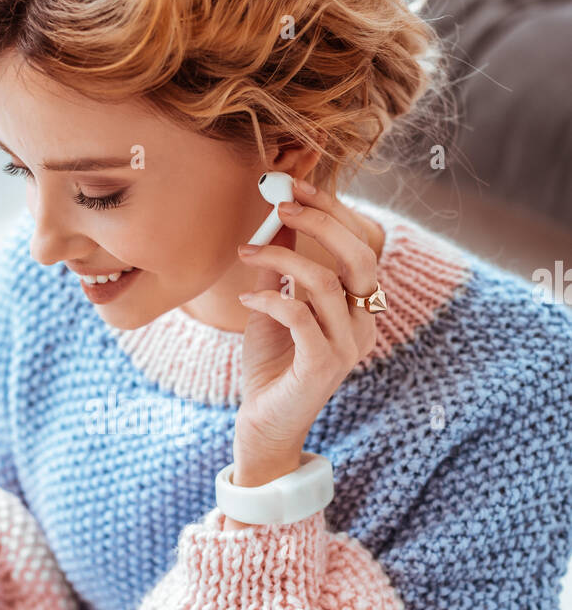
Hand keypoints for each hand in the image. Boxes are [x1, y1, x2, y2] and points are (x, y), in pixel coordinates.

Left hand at [232, 177, 382, 488]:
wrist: (264, 423)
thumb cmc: (271, 366)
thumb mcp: (273, 306)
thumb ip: (279, 267)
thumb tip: (277, 217)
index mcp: (359, 307)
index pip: (360, 245)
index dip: (332, 211)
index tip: (295, 186)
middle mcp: (363, 324)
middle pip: (359, 256)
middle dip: (319, 222)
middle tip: (280, 205)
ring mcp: (347, 346)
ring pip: (323, 282)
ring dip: (279, 258)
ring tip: (246, 252)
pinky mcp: (323, 365)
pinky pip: (300, 315)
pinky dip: (269, 297)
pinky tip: (247, 298)